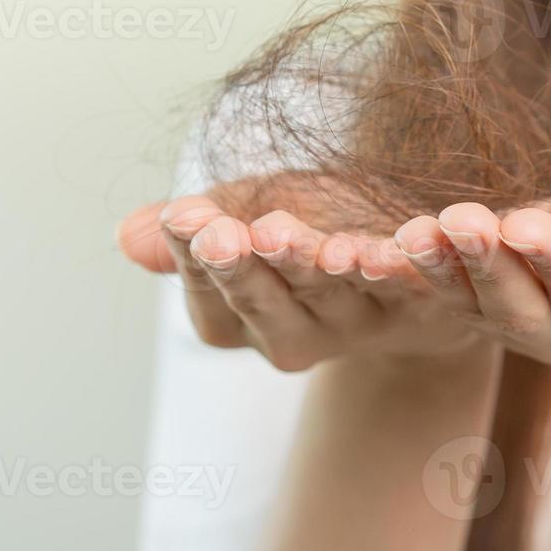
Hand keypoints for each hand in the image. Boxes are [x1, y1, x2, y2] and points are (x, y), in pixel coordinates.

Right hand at [116, 195, 484, 370]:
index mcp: (246, 319)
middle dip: (240, 269)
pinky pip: (405, 287)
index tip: (182, 218)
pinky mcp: (423, 302)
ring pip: (330, 293)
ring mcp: (363, 323)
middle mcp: (301, 334)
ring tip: (282, 231)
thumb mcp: (248, 215)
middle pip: (264, 304)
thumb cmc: (315, 228)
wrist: (414, 257)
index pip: (210, 300)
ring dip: (307, 264)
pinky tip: (379, 245)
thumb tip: (127, 237)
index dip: (194, 262)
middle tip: (219, 234)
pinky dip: (394, 266)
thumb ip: (197, 230)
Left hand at [387, 186, 550, 365]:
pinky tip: (366, 244)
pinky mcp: (477, 291)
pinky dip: (400, 267)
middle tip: (456, 222)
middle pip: (518, 307)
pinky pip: (433, 283)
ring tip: (402, 233)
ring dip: (431, 269)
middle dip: (485, 266)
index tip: (530, 227)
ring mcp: (514, 317)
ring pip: (466, 299)